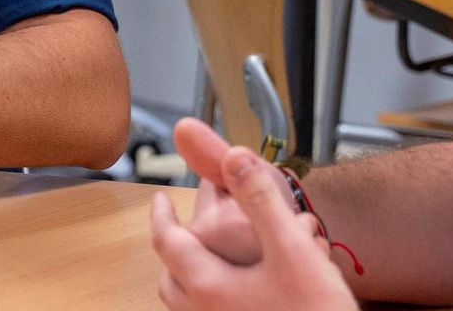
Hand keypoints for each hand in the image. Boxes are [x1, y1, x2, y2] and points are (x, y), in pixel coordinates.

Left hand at [150, 145, 355, 310]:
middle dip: (175, 250)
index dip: (161, 216)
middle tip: (184, 230)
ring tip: (213, 261)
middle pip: (172, 278)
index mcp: (207, 286)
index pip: (167, 242)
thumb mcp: (293, 250)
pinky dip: (215, 299)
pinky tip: (247, 293)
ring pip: (190, 304)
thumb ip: (260, 201)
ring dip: (193, 278)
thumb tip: (233, 156)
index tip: (159, 199)